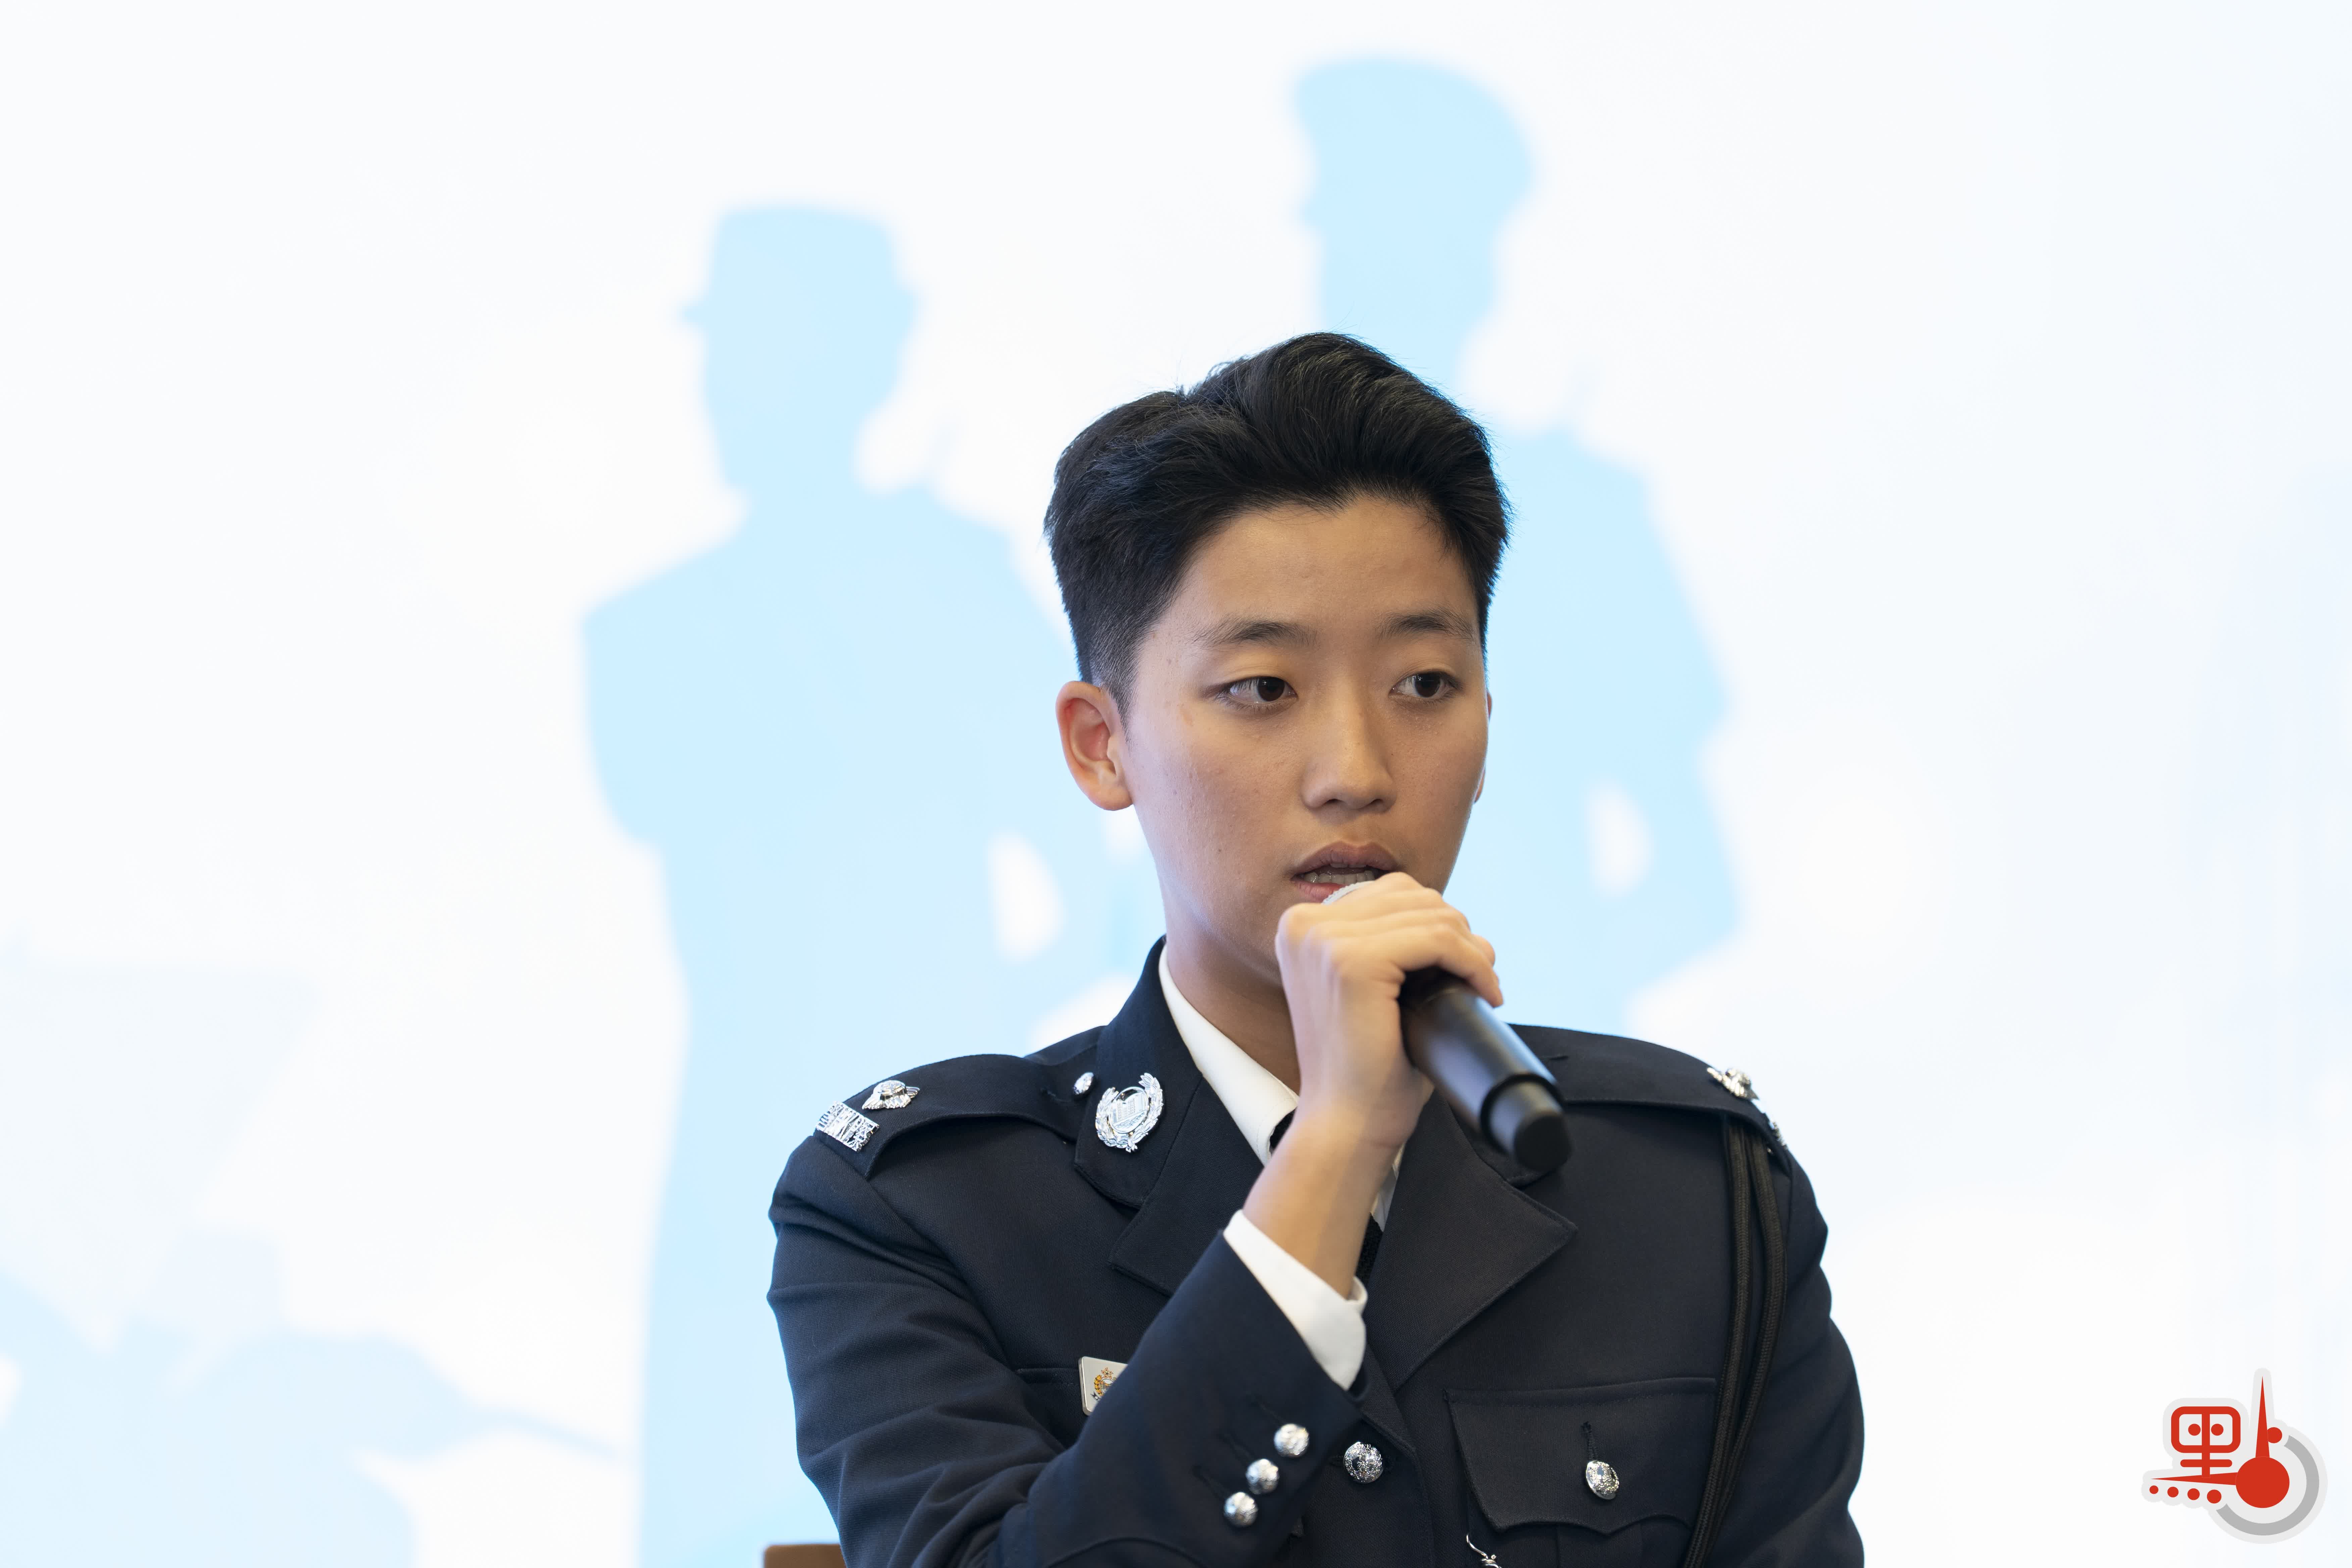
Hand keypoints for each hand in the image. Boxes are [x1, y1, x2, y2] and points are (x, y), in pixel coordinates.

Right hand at [1241, 874, 1499, 1291]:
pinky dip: (1473, 963)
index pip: (1391, 891)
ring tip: (1482, 986)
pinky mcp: (1352, 962)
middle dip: (1457, 934)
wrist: (1346, 1124)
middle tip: (1478, 978)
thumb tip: (1459, 922)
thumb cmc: (1365, 1067)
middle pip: (1413, 896)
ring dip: (1472, 950)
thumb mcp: (1368, 990)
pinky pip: (1438, 940)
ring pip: (1432, 915)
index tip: (1459, 965)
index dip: (1437, 922)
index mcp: (1301, 925)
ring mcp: (1324, 940)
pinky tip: (1484, 992)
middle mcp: (1304, 924)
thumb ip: (1390, 946)